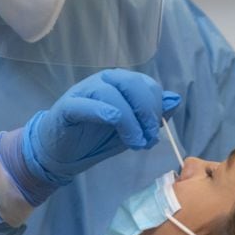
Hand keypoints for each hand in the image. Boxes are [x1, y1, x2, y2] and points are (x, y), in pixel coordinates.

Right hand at [0, 70, 180, 205]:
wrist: (60, 153)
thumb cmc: (96, 139)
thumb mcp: (131, 129)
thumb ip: (151, 116)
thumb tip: (174, 100)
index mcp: (120, 84)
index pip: (146, 84)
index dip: (156, 107)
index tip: (156, 132)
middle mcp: (103, 82)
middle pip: (132, 84)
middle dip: (146, 111)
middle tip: (149, 137)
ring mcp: (83, 92)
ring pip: (112, 94)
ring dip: (129, 120)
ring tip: (135, 143)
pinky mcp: (67, 107)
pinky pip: (85, 104)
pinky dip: (103, 111)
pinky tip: (114, 123)